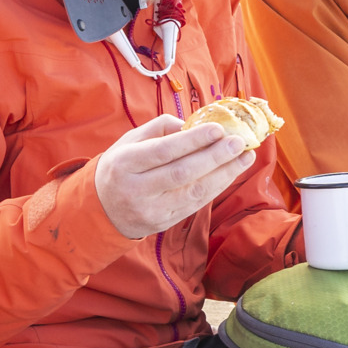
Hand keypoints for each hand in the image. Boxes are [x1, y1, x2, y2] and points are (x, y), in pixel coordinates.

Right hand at [96, 114, 253, 240]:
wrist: (101, 210)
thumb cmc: (120, 167)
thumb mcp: (128, 141)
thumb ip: (159, 128)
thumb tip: (193, 125)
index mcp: (124, 164)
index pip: (164, 151)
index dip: (194, 140)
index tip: (219, 129)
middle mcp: (137, 189)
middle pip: (183, 173)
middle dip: (215, 157)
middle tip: (239, 142)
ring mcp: (151, 210)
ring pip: (194, 192)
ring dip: (225, 174)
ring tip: (245, 157)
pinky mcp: (164, 223)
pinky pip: (196, 204)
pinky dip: (217, 188)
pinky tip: (231, 173)